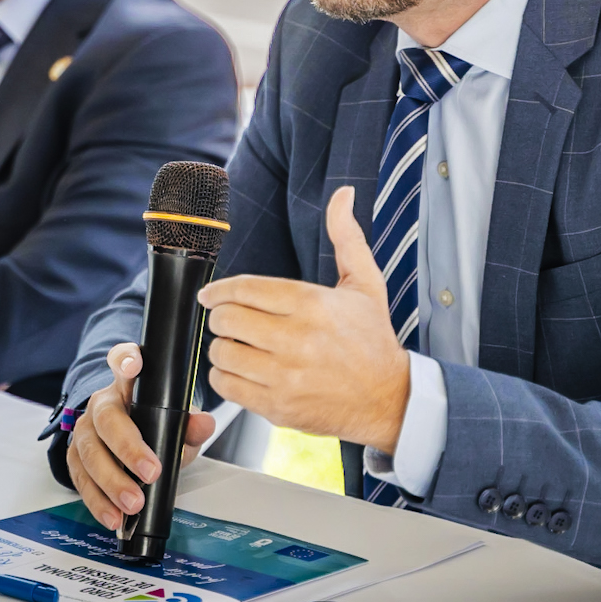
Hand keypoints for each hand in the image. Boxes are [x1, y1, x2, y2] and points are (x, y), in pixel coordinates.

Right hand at [67, 342, 215, 531]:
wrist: (128, 441)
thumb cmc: (153, 426)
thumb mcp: (177, 424)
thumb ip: (191, 425)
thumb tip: (203, 423)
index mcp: (127, 384)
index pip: (122, 360)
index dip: (126, 360)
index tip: (134, 366)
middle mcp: (101, 403)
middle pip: (107, 419)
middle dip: (128, 448)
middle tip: (151, 472)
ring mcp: (84, 430)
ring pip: (90, 452)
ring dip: (112, 481)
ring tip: (134, 504)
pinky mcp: (74, 457)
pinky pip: (81, 479)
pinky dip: (98, 501)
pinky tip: (113, 516)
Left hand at [198, 185, 411, 451]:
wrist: (389, 398)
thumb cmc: (372, 339)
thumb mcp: (364, 284)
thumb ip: (346, 236)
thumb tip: (343, 194)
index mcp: (311, 304)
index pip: (243, 289)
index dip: (219, 290)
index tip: (211, 295)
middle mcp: (296, 340)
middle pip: (226, 320)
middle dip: (222, 317)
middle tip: (231, 320)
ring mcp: (285, 376)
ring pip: (221, 353)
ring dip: (223, 347)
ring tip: (238, 345)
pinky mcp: (277, 407)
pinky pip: (225, 386)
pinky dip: (225, 376)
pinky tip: (243, 370)